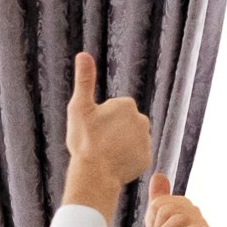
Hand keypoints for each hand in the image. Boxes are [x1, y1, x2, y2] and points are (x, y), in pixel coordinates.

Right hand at [60, 54, 152, 216]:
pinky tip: (113, 164)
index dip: (101, 120)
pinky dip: (126, 160)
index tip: (93, 129)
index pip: (114, 110)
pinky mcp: (147, 159)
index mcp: (126, 105)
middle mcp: (142, 120)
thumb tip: (83, 54)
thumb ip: (84, 79)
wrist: (94, 172)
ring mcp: (146, 141)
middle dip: (113, 132)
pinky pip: (135, 157)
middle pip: (124, 125)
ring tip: (105, 155)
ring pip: (130, 141)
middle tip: (97, 142)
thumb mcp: (79, 107)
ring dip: (120, 146)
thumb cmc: (84, 139)